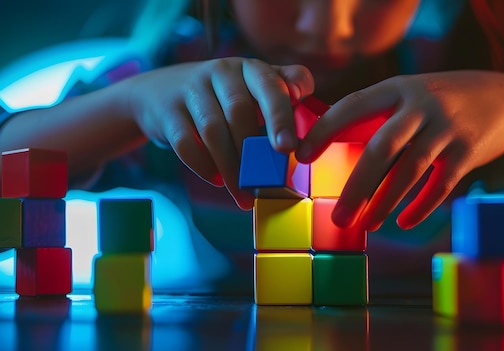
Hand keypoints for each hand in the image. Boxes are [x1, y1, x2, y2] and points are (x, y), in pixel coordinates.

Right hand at [121, 58, 313, 208]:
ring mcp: (192, 88)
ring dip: (231, 168)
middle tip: (268, 182)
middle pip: (240, 111)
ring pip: (213, 131)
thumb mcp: (253, 89)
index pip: (271, 86)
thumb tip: (309, 131)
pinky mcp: (168, 110)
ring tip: (243, 194)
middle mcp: (221, 72)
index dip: (281, 116)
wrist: (160, 91)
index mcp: (250, 69)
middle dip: (254, 151)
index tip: (289, 148)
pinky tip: (217, 181)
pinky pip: (186, 143)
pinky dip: (204, 166)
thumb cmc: (222, 96)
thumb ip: (285, 98)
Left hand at [296, 70, 503, 229]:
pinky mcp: (469, 151)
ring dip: (385, 202)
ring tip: (366, 225)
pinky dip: (421, 207)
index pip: (352, 106)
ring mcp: (447, 128)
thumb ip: (375, 115)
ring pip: (410, 170)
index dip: (324, 131)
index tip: (302, 156)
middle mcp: (421, 105)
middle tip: (338, 217)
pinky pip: (441, 185)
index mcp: (396, 88)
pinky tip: (403, 222)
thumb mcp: (409, 95)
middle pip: (381, 148)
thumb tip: (329, 144)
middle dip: (356, 186)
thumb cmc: (441, 102)